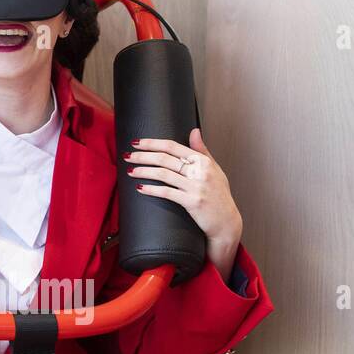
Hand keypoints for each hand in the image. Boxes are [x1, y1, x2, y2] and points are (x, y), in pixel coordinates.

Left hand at [125, 128, 242, 279]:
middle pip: (164, 158)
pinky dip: (151, 189)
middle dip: (142, 156)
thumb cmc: (219, 195)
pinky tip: (139, 188)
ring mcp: (196, 187)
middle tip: (127, 156)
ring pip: (163, 174)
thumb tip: (194, 130)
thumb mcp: (214, 170)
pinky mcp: (192, 202)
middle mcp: (200, 172)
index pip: (172, 146)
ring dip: (143, 171)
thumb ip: (202, 151)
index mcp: (203, 161)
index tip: (136, 142)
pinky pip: (167, 193)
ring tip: (129, 170)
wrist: (226, 223)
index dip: (152, 143)